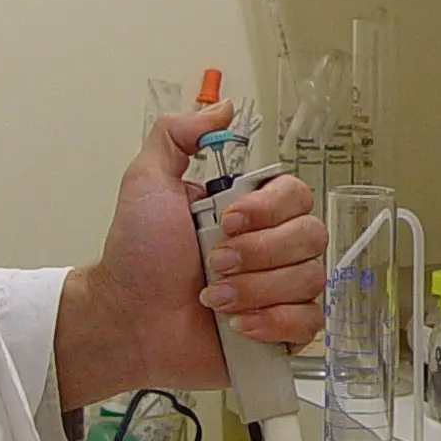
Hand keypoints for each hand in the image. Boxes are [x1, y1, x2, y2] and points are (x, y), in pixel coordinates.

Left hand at [54, 103, 327, 405]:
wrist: (128, 320)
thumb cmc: (136, 257)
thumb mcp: (146, 182)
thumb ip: (177, 135)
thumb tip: (222, 108)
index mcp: (251, 212)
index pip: (296, 195)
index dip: (268, 210)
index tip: (227, 221)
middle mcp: (273, 248)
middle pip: (311, 236)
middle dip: (259, 253)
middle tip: (216, 263)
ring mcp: (281, 290)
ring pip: (311, 279)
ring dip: (257, 290)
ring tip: (215, 298)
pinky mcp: (282, 332)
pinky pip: (310, 322)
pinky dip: (274, 323)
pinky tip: (238, 325)